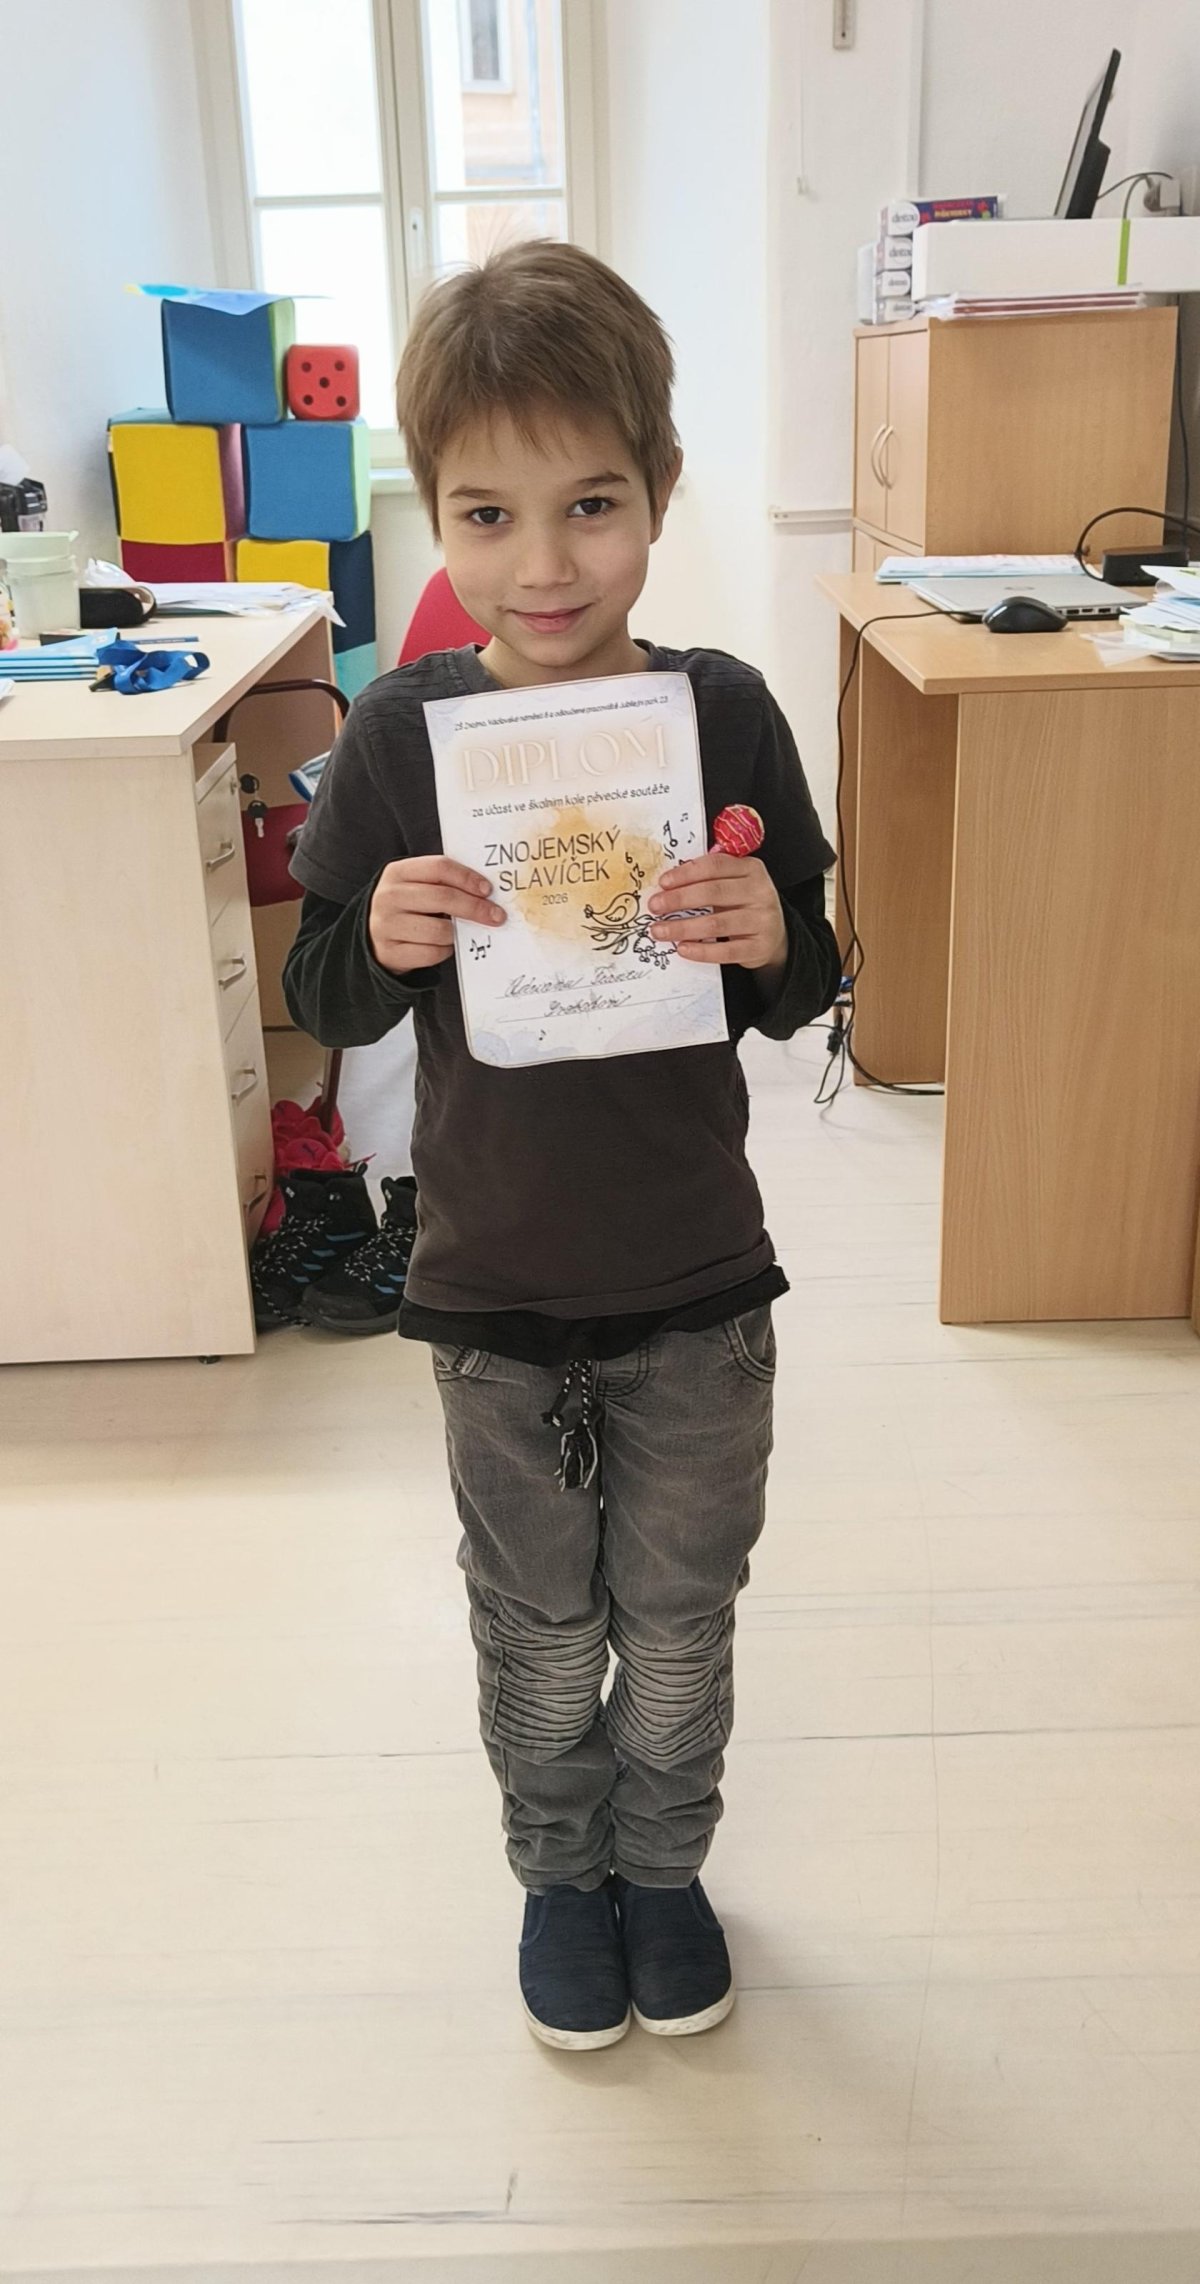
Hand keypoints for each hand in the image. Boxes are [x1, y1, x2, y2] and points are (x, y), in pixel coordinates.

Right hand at [368, 856, 504, 974]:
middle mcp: (389, 897)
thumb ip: (442, 882)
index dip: (467, 878)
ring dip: (457, 933)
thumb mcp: (415, 886)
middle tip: (496, 916)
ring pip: (440, 930)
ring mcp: (386, 925)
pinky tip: (441, 945)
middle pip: (443, 898)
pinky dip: (444, 951)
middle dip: (475, 908)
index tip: (488, 890)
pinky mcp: (390, 952)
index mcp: (397, 872)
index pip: (439, 867)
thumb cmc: (406, 908)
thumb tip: (485, 892)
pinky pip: (432, 953)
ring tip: (456, 931)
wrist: (373, 938)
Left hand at [648, 851, 787, 972]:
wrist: (774, 935)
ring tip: (660, 930)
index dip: (686, 873)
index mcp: (751, 869)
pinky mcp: (759, 947)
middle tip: (655, 906)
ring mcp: (762, 920)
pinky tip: (682, 948)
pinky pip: (726, 950)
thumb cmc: (744, 905)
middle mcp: (760, 892)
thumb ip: (708, 878)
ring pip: (717, 923)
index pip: (715, 866)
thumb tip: (667, 884)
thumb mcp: (734, 884)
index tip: (663, 882)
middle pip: (714, 892)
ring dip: (683, 927)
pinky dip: (701, 951)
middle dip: (679, 899)